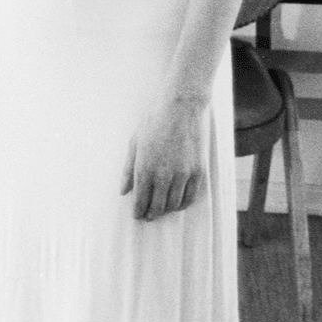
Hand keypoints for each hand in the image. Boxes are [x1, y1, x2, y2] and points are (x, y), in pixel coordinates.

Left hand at [119, 99, 207, 220]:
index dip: (138, 211)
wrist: (181, 106)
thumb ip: (127, 169)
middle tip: (147, 216)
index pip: (140, 200)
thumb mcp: (134, 142)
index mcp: (144, 168)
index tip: (136, 215)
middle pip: (157, 206)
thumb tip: (122, 191)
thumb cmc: (154, 120)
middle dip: (151, 214)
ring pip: (174, 204)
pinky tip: (177, 203)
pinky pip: (190, 197)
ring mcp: (183, 175)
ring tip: (161, 210)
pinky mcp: (198, 171)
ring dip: (166, 210)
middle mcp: (164, 176)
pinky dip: (183, 204)